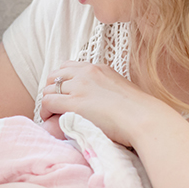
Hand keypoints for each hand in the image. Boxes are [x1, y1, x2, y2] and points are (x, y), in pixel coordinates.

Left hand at [42, 62, 163, 146]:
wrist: (142, 118)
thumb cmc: (138, 112)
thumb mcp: (121, 91)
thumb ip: (107, 91)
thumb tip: (102, 102)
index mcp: (99, 68)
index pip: (68, 67)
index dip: (61, 81)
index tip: (63, 94)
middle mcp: (86, 72)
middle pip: (54, 75)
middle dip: (50, 90)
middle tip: (54, 106)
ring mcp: (79, 86)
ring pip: (48, 89)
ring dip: (47, 102)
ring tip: (52, 115)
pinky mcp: (74, 102)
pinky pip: (48, 102)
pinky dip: (45, 111)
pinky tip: (51, 120)